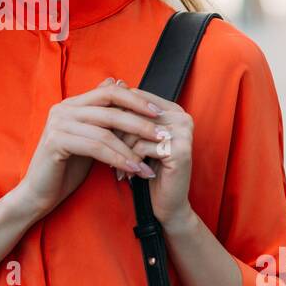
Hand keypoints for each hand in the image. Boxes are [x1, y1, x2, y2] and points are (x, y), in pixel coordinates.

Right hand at [11, 77, 166, 222]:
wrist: (39, 193)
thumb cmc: (66, 167)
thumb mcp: (90, 138)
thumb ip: (104, 117)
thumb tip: (120, 83)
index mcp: (72, 104)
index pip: (109, 91)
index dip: (136, 99)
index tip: (159, 112)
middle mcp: (63, 108)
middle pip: (110, 107)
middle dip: (139, 121)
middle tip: (161, 135)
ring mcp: (58, 124)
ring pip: (105, 130)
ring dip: (131, 147)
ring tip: (148, 162)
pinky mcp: (56, 142)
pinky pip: (95, 147)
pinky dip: (117, 158)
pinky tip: (132, 169)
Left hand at [112, 84, 194, 225]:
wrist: (166, 205)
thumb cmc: (147, 169)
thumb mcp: (135, 137)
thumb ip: (127, 111)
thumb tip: (110, 80)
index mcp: (173, 110)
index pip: (135, 98)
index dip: (114, 114)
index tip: (101, 131)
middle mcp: (183, 117)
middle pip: (134, 113)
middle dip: (116, 134)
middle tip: (106, 152)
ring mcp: (184, 133)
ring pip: (135, 130)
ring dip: (121, 150)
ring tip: (117, 167)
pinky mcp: (180, 150)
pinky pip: (142, 146)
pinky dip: (130, 161)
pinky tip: (129, 175)